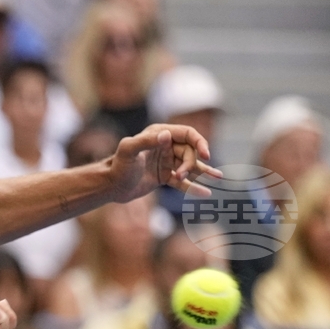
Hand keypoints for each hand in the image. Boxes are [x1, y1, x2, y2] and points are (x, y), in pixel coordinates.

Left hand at [107, 124, 222, 203]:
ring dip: (203, 172)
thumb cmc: (117, 166)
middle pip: (189, 152)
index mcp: (158, 135)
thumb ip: (146, 141)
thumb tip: (167, 135)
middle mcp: (164, 146)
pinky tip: (205, 193)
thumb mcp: (128, 151)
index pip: (187, 134)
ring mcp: (165, 162)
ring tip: (219, 178)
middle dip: (191, 163)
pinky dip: (193, 187)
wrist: (110, 186)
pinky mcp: (164, 177)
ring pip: (190, 166)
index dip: (199, 142)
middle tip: (181, 175)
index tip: (206, 155)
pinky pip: (183, 182)